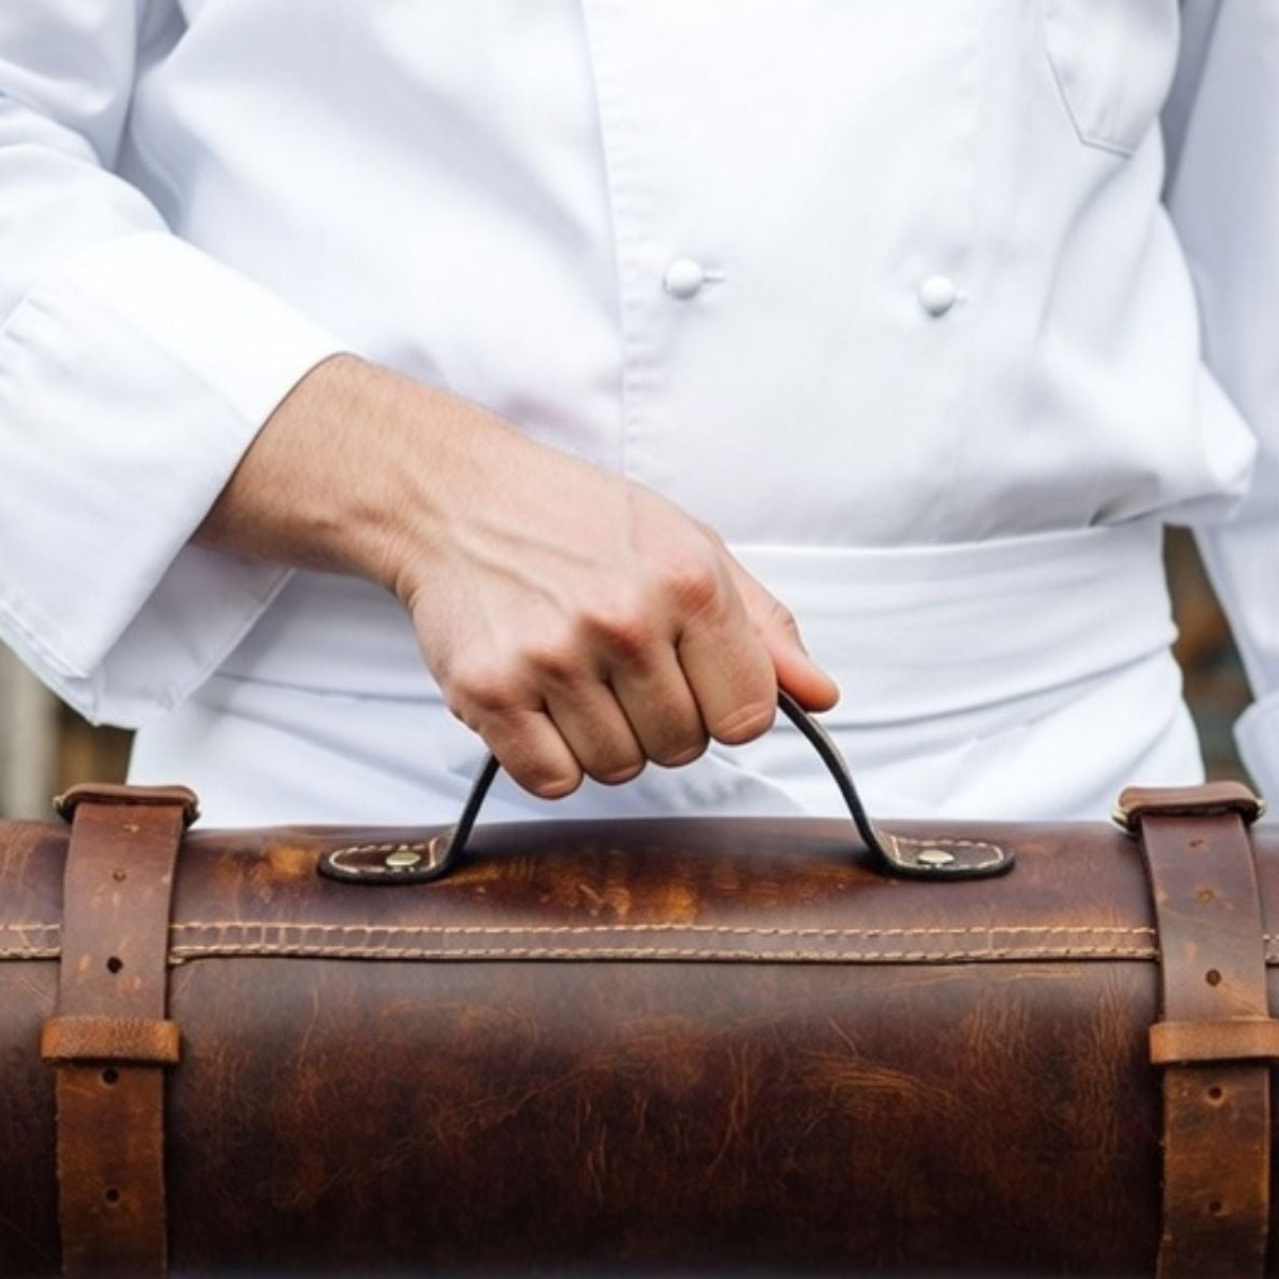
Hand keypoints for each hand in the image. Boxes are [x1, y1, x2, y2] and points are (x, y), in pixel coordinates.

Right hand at [197, 354, 836, 796]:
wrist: (458, 499)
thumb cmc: (581, 523)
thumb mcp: (690, 548)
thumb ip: (762, 627)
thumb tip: (821, 695)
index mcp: (689, 582)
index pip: (748, 715)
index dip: (724, 709)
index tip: (693, 682)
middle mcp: (625, 620)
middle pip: (684, 748)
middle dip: (662, 723)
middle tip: (621, 670)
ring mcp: (553, 658)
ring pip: (618, 768)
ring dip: (604, 740)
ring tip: (577, 679)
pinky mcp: (490, 691)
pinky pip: (551, 780)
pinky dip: (550, 759)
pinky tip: (539, 704)